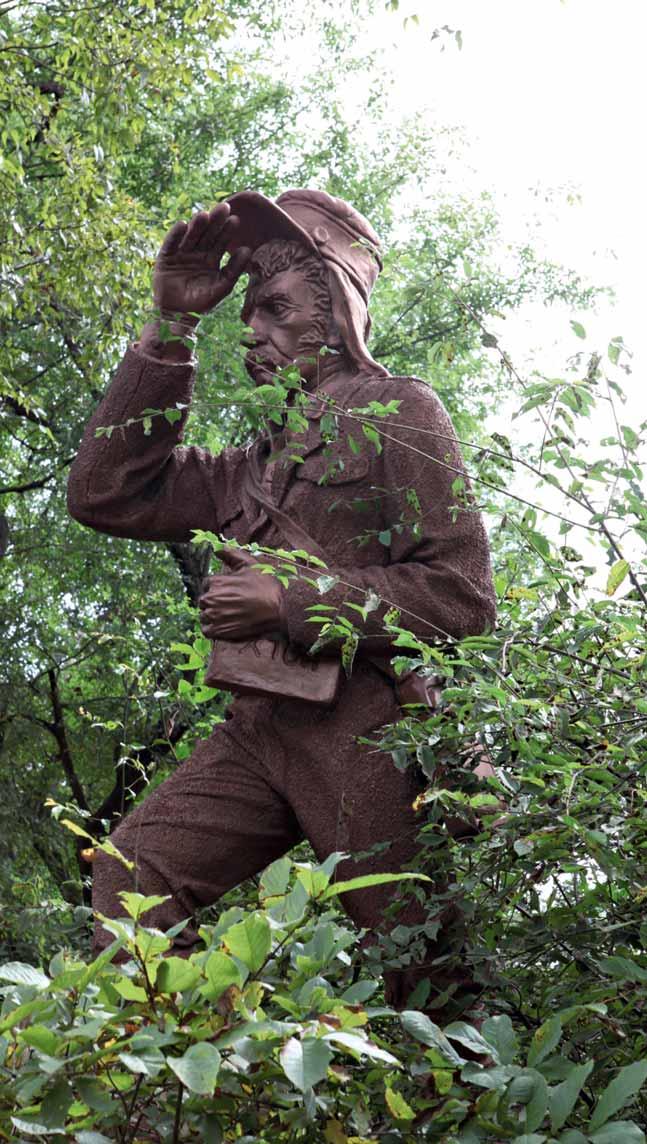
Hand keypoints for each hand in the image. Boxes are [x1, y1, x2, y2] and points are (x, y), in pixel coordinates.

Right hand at [153, 202, 250, 319]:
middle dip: (214, 221)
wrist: (178, 315)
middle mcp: (197, 253)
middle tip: (223, 207)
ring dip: (196, 225)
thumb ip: (234, 269)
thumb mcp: (222, 286)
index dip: (227, 230)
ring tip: (204, 216)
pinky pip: (171, 244)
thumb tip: (248, 250)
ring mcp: (181, 253)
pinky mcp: (166, 257)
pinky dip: (175, 235)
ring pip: (190, 236)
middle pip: (206, 234)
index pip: (220, 241)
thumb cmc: (202, 303)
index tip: (235, 219)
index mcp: (211, 258)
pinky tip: (182, 225)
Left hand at [198, 548, 284, 641]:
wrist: (278, 611)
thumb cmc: (266, 587)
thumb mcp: (250, 565)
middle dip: (215, 601)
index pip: (208, 584)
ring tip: (231, 615)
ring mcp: (213, 616)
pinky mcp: (217, 631)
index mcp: (216, 582)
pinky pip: (206, 630)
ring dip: (213, 615)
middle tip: (233, 605)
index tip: (232, 593)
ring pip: (204, 615)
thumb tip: (216, 548)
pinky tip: (226, 625)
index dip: (220, 588)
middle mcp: (210, 599)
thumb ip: (231, 554)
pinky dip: (213, 629)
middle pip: (205, 600)